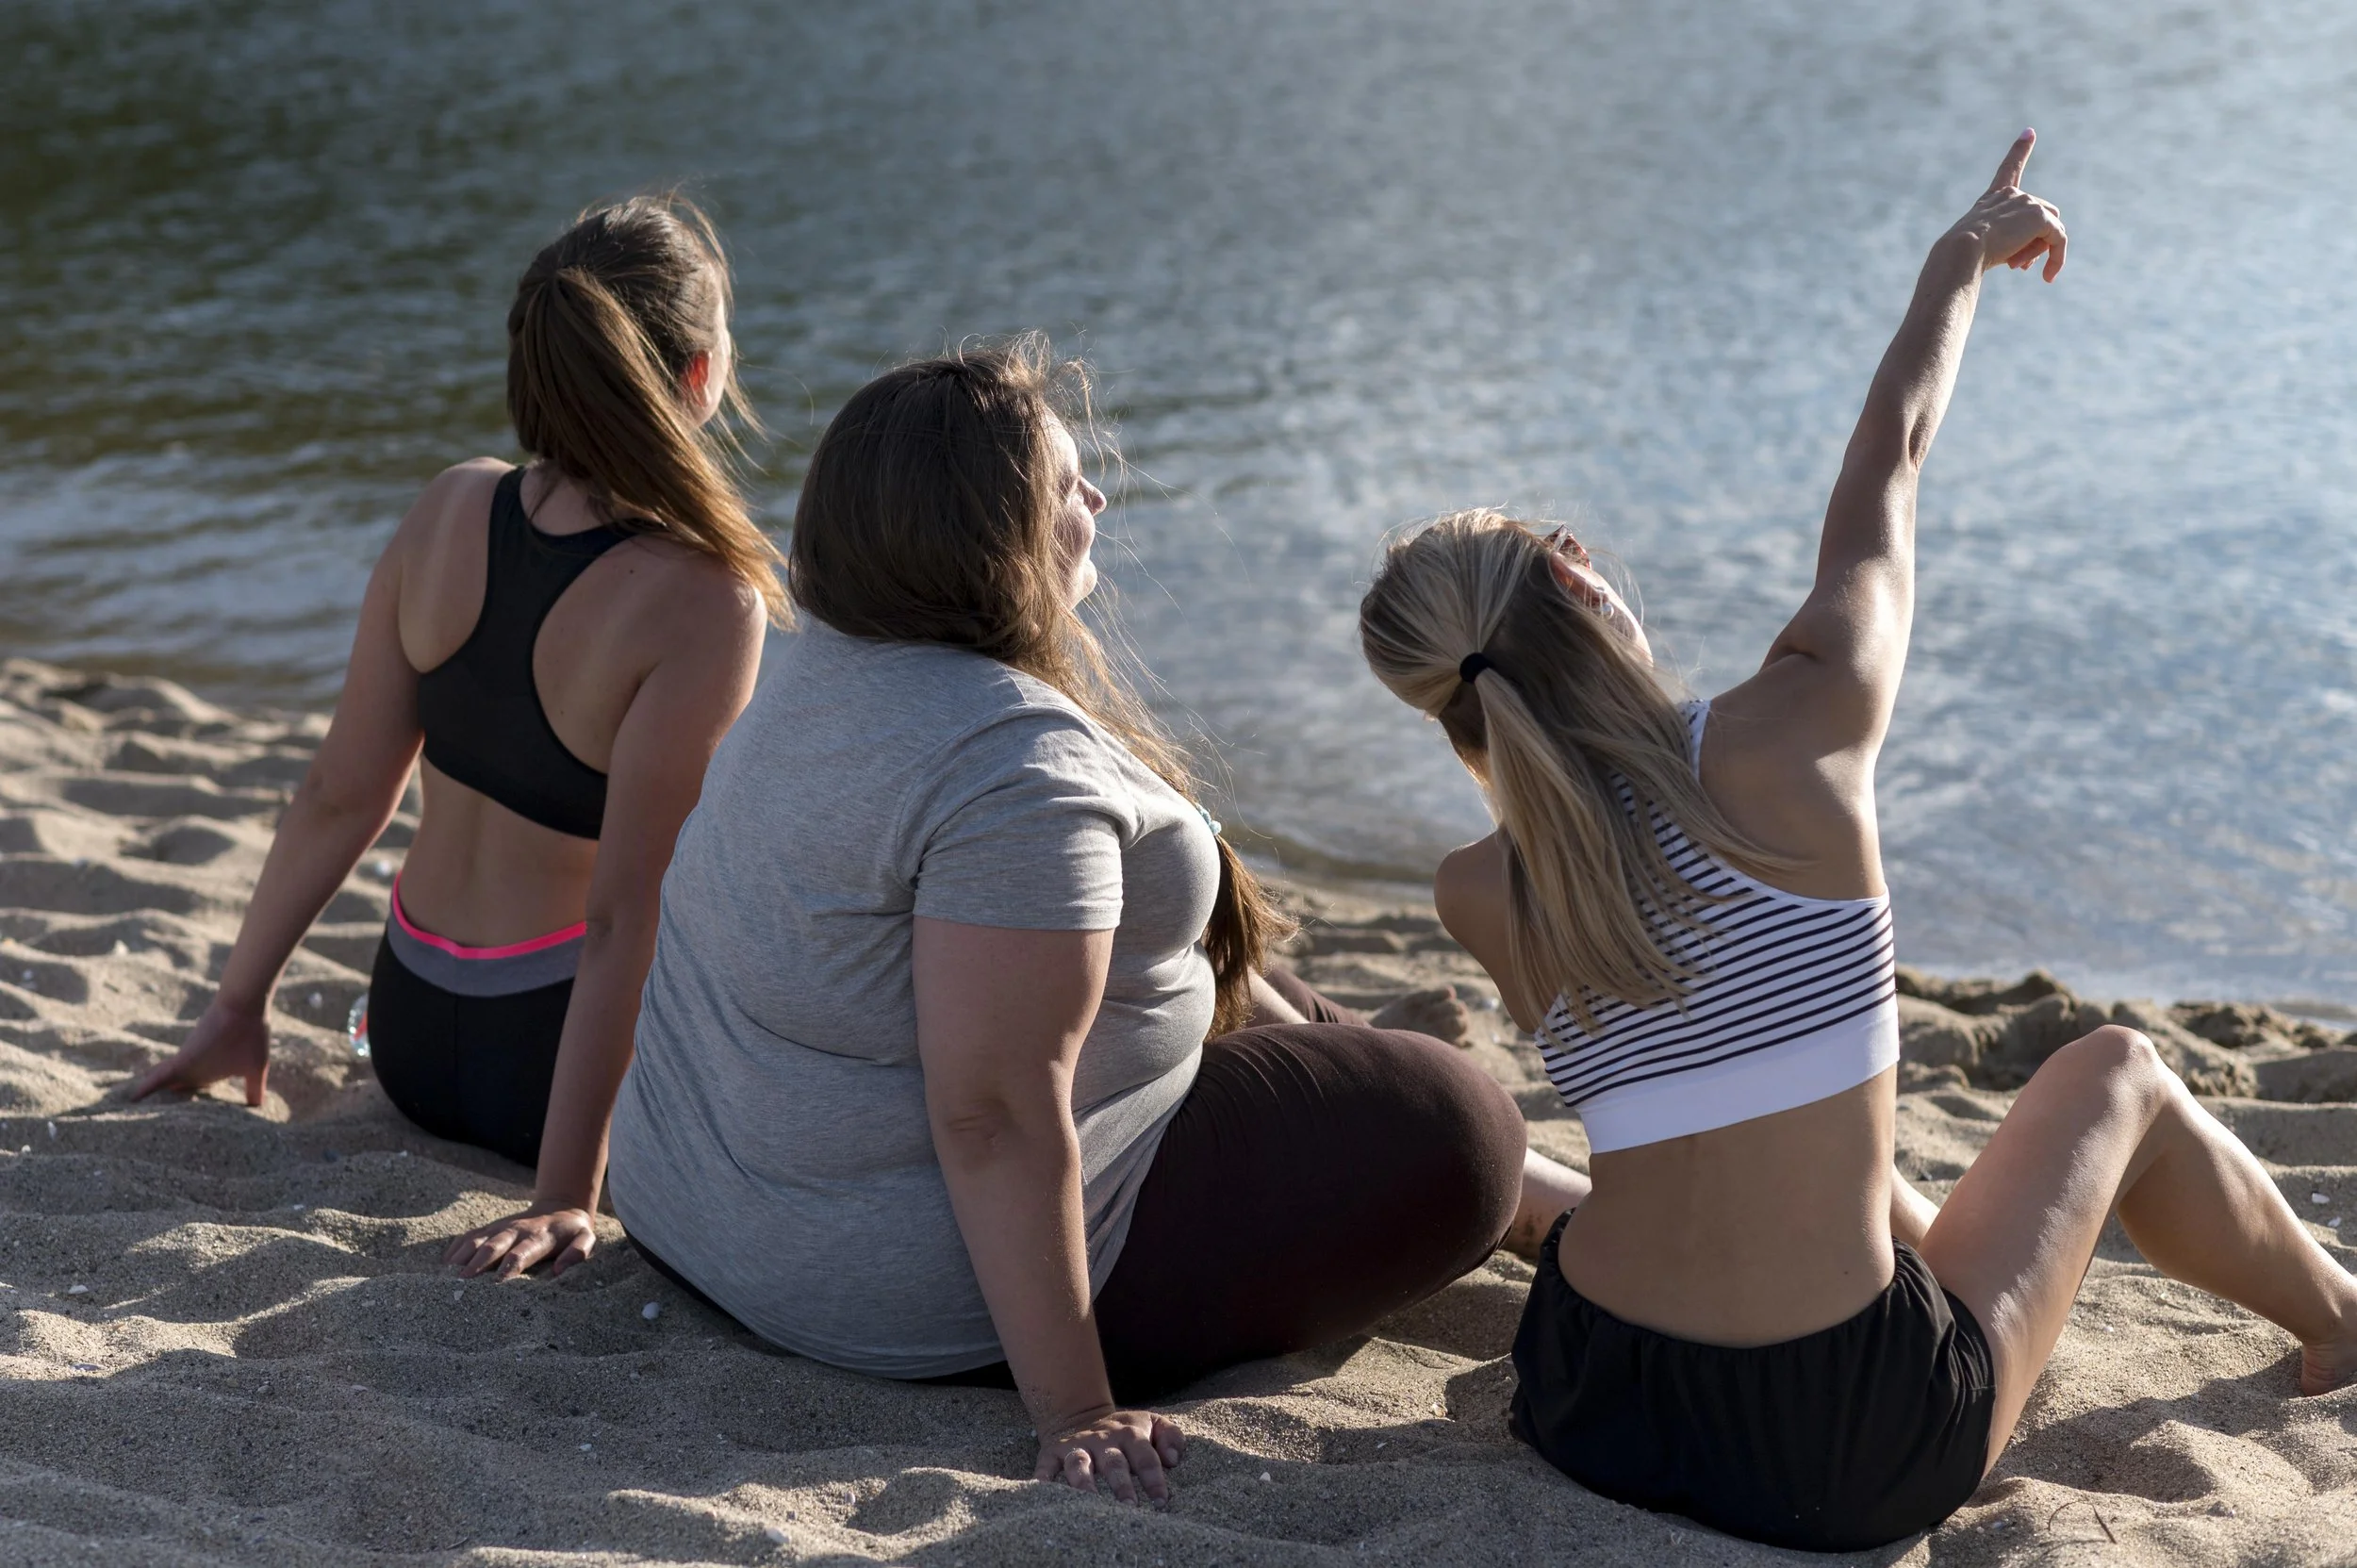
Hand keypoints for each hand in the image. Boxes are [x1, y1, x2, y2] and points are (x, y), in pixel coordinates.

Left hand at [128, 996, 270, 1106]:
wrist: (243, 1008)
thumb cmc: (251, 1035)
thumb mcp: (256, 1067)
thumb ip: (254, 1089)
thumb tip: (259, 1107)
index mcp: (211, 1074)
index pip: (193, 1092)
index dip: (183, 1105)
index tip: (170, 1119)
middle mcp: (195, 1071)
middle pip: (173, 1092)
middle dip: (160, 1104)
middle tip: (140, 1118)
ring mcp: (187, 1066)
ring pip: (161, 1087)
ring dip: (148, 1098)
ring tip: (130, 1109)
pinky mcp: (182, 1062)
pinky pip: (159, 1079)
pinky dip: (146, 1089)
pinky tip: (133, 1098)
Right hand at [444, 1204, 597, 1278]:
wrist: (559, 1207)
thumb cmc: (572, 1232)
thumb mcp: (585, 1239)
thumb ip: (578, 1252)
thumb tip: (558, 1270)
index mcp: (539, 1237)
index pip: (520, 1254)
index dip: (507, 1269)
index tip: (494, 1287)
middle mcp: (515, 1230)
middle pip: (492, 1246)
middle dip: (476, 1265)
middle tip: (459, 1285)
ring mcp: (498, 1227)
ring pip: (474, 1240)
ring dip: (459, 1258)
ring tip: (442, 1279)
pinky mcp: (488, 1228)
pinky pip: (466, 1237)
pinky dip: (452, 1251)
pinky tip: (439, 1269)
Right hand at [1034, 1407, 1183, 1504]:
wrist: (1082, 1415)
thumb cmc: (1126, 1431)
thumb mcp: (1151, 1423)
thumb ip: (1170, 1436)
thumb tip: (1173, 1459)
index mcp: (1130, 1433)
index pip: (1145, 1456)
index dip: (1154, 1478)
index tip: (1161, 1501)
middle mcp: (1103, 1440)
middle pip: (1114, 1462)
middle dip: (1121, 1485)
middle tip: (1130, 1507)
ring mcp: (1077, 1446)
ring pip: (1079, 1464)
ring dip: (1084, 1483)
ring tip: (1090, 1503)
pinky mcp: (1053, 1452)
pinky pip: (1046, 1465)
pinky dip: (1043, 1477)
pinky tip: (1043, 1490)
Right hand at [1945, 129, 2067, 280]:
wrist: (1961, 251)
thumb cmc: (1960, 256)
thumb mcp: (1979, 247)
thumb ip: (2005, 244)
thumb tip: (2032, 256)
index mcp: (1993, 198)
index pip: (2009, 168)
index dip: (2019, 149)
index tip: (2029, 131)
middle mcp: (2012, 195)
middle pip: (2042, 216)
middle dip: (2036, 242)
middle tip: (2019, 267)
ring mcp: (2028, 202)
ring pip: (2050, 230)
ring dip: (2040, 252)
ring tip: (2020, 268)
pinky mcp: (2040, 217)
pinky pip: (2058, 240)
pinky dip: (2057, 259)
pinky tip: (2047, 278)